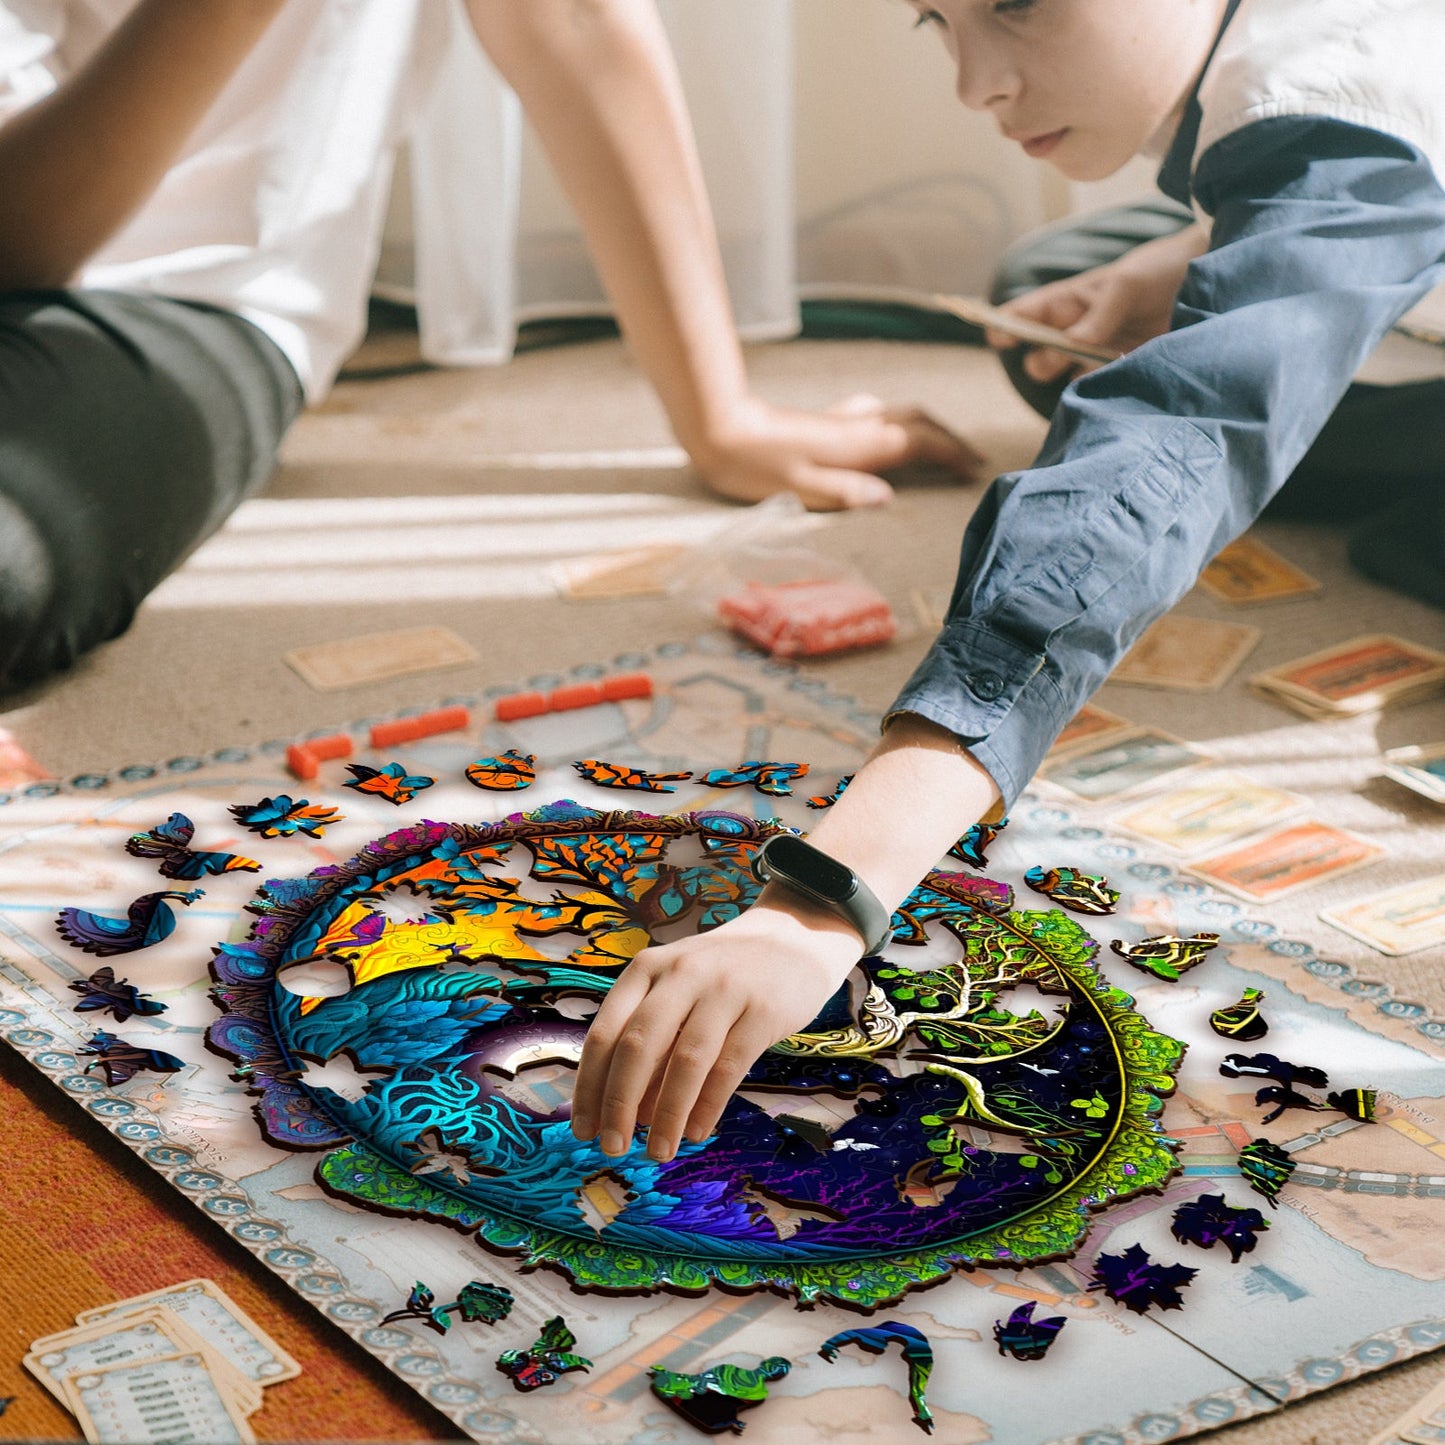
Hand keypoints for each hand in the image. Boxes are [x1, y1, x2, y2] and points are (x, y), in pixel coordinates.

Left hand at [570, 896, 862, 1161]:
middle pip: (638, 1046)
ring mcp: (724, 989)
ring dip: (667, 1115)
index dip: (590, 1086)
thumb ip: (651, 1038)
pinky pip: (729, 1067)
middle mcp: (681, 974)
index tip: (582, 1129)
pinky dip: (707, 1105)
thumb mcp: (676, 989)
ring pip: (685, 1061)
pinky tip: (695, 1132)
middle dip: (620, 1103)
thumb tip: (627, 1112)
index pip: (605, 1032)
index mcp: (647, 968)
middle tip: (613, 1147)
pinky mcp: (763, 1010)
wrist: (793, 938)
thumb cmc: (721, 974)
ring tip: (659, 1151)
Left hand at [690, 393, 984, 510]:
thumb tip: (887, 499)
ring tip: (939, 447)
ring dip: (924, 428)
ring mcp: (839, 420)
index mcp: (857, 445)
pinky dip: (895, 424)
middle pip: (916, 422)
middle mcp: (855, 426)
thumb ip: (845, 493)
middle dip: (947, 437)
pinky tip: (886, 431)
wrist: (717, 428)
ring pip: (896, 415)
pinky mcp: (823, 421)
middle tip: (969, 459)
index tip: (975, 469)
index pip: (919, 442)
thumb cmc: (754, 465)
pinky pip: (874, 416)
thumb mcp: (800, 488)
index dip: (951, 453)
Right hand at [985, 222, 1208, 386]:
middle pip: (1038, 357)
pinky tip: (1117, 381)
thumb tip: (1071, 347)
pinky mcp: (1121, 371)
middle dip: (1044, 361)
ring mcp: (1098, 354)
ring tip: (1100, 366)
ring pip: (1065, 378)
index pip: (1024, 314)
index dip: (1005, 325)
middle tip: (1068, 353)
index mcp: (1069, 302)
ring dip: (1073, 379)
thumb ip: (1098, 316)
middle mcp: (1077, 330)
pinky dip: (1099, 393)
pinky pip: (1097, 391)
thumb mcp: (1128, 283)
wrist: (1211, 285)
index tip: (999, 337)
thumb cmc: (1162, 270)